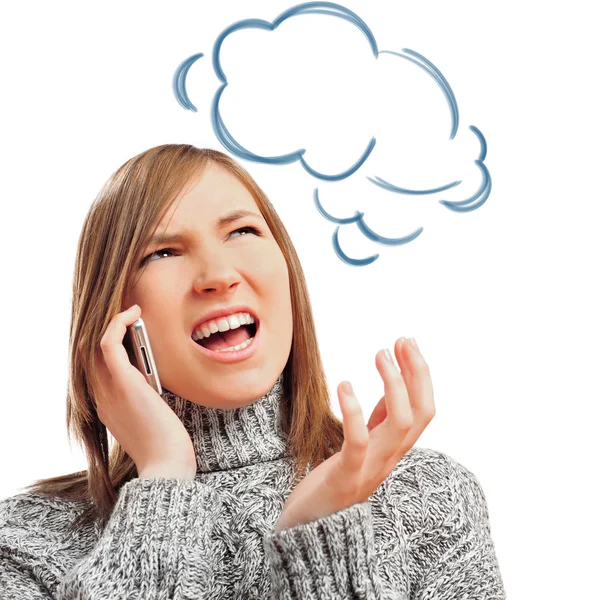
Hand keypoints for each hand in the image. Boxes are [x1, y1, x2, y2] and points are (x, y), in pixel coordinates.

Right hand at [94, 304, 196, 479]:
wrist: (167, 466)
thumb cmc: (166, 446)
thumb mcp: (150, 419)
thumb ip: (145, 399)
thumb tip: (153, 380)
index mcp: (106, 406)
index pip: (97, 369)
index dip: (108, 346)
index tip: (127, 332)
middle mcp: (101, 397)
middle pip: (91, 354)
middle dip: (108, 331)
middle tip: (128, 316)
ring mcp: (108, 390)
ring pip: (96, 345)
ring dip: (113, 323)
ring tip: (132, 311)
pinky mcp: (124, 383)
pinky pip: (110, 344)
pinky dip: (118, 325)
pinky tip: (133, 314)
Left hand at [274, 337, 434, 530]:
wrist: (307, 529)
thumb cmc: (333, 483)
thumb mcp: (362, 446)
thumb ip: (378, 423)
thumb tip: (391, 390)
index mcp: (393, 450)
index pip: (423, 410)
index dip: (420, 375)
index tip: (407, 344)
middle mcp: (389, 459)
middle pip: (420, 414)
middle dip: (416, 373)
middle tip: (400, 341)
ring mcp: (370, 469)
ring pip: (399, 425)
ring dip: (394, 384)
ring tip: (380, 354)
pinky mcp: (345, 477)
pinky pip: (358, 443)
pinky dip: (355, 411)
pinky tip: (344, 385)